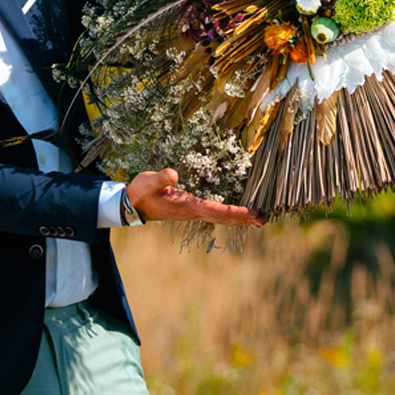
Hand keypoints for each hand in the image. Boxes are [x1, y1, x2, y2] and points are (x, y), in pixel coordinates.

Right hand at [125, 169, 267, 226]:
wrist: (131, 205)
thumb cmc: (141, 192)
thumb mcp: (148, 182)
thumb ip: (161, 179)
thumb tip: (174, 175)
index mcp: (188, 206)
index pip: (217, 210)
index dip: (235, 212)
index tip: (252, 213)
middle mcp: (194, 211)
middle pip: (224, 217)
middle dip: (243, 218)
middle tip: (263, 219)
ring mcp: (193, 211)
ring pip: (221, 216)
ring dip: (239, 218)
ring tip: (258, 219)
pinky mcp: (192, 208)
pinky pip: (216, 213)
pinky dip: (230, 214)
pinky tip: (237, 213)